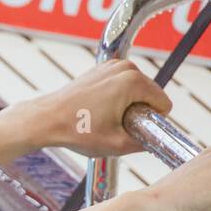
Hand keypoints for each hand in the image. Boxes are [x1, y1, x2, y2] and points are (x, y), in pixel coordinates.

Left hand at [27, 59, 172, 156]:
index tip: (132, 130)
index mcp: (133, 81)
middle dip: (140, 113)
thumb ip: (144, 143)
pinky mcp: (102, 69)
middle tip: (115, 126)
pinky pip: (122, 86)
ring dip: (128, 106)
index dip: (152, 121)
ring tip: (105, 119)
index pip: (163, 103)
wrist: (47, 119)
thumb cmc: (77, 130)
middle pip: (150, 95)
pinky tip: (99, 111)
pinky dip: (117, 99)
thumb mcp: (116, 144)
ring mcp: (113, 66)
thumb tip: (157, 142)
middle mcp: (126, 68)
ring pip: (136, 91)